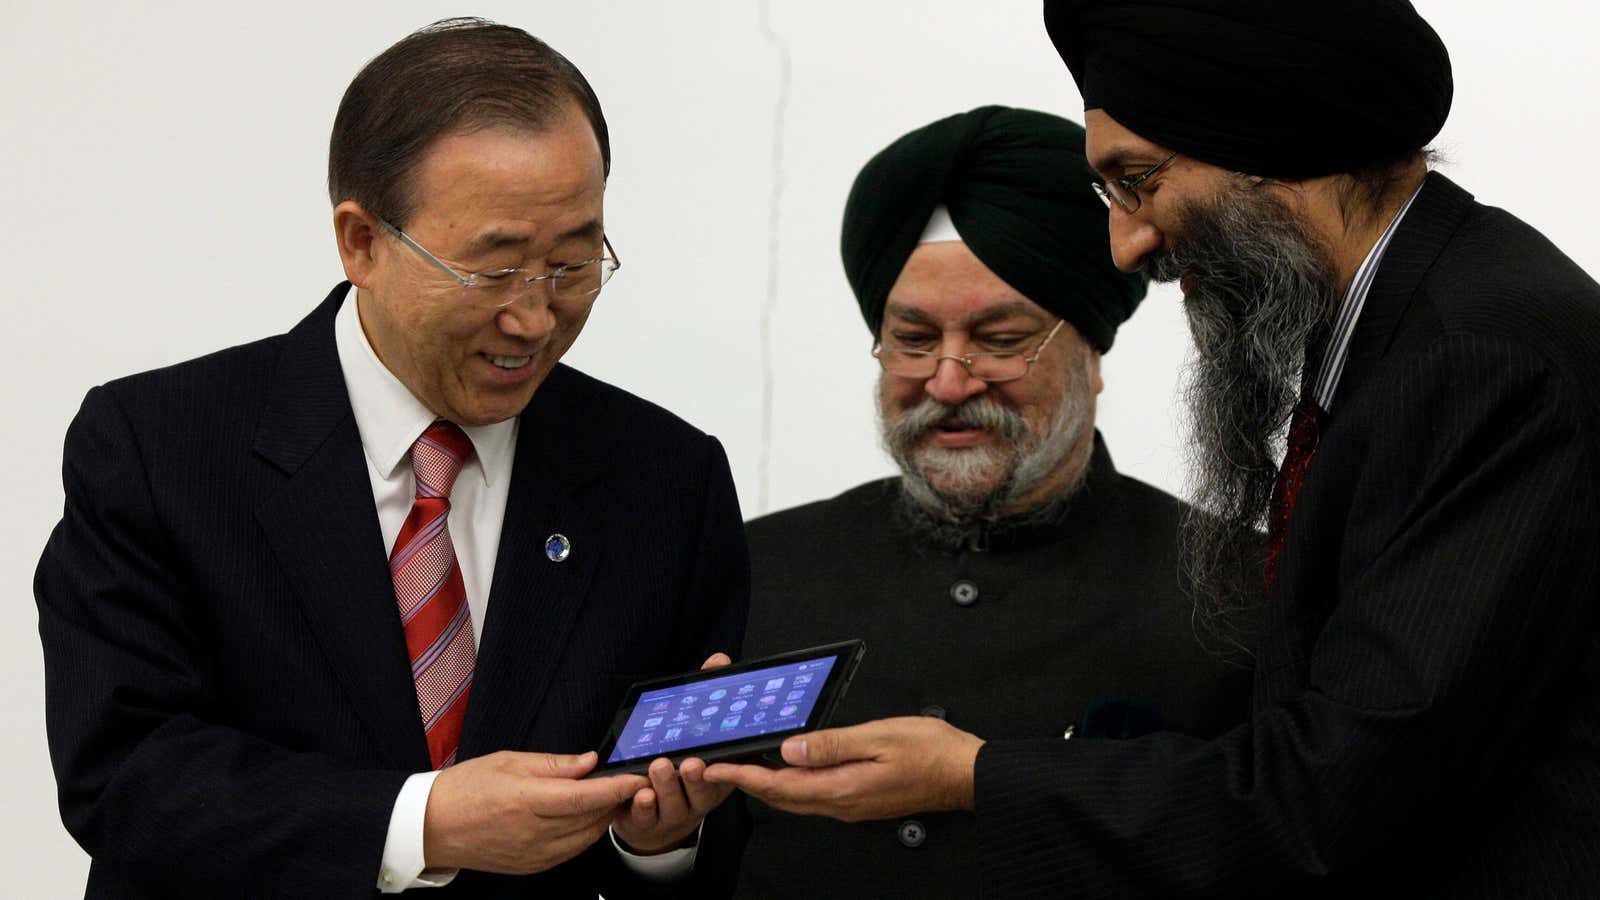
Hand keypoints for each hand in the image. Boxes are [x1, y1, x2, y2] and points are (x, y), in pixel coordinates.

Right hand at [422, 750, 647, 874]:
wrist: (432, 827)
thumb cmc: (465, 788)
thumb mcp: (508, 761)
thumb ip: (553, 764)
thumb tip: (589, 762)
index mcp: (525, 800)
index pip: (584, 797)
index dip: (616, 788)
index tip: (637, 778)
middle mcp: (532, 832)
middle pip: (590, 818)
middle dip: (616, 801)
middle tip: (629, 782)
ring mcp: (532, 854)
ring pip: (585, 837)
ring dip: (603, 818)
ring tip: (610, 797)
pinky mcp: (531, 866)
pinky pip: (570, 851)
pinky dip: (585, 834)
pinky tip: (585, 817)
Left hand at [613, 653, 736, 853]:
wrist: (655, 820)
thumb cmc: (679, 770)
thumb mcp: (694, 734)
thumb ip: (705, 697)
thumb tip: (719, 660)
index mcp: (716, 776)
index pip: (726, 769)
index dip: (726, 763)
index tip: (719, 751)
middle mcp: (700, 797)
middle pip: (703, 791)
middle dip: (696, 776)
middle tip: (690, 762)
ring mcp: (675, 813)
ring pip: (674, 803)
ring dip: (667, 786)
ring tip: (659, 766)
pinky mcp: (649, 823)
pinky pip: (647, 817)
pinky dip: (644, 806)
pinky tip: (640, 793)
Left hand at [701, 716, 982, 821]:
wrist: (965, 775)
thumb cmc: (929, 750)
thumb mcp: (879, 737)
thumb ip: (831, 744)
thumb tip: (789, 750)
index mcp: (841, 788)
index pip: (778, 786)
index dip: (742, 777)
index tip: (713, 768)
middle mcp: (841, 803)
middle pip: (780, 798)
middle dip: (746, 783)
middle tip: (716, 766)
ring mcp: (850, 805)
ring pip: (795, 799)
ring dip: (766, 784)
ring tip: (742, 763)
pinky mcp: (859, 800)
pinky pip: (813, 796)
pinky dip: (790, 784)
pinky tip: (787, 766)